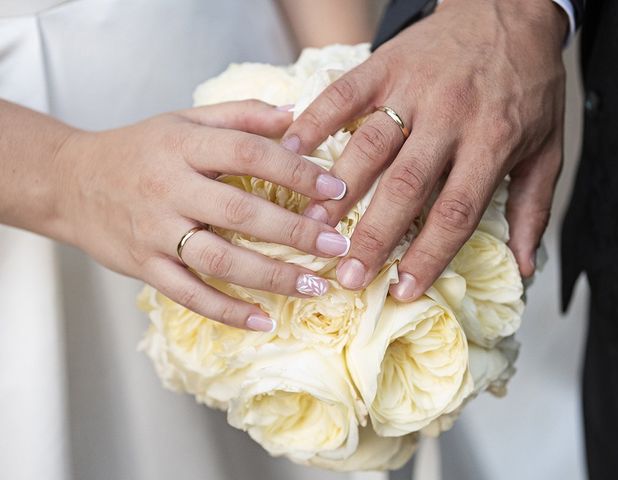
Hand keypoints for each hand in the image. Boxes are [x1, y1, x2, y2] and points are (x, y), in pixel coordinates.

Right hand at [55, 100, 349, 330]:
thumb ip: (239, 115)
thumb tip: (295, 113)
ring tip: (316, 288)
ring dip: (272, 277)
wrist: (70, 182)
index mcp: (182, 146)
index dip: (295, 171)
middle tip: (337, 247)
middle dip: (295, 232)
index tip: (335, 189)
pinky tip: (263, 321)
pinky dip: (227, 311)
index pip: (248, 153)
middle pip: (239, 212)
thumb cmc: (138, 150)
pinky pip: (189, 295)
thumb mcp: (184, 120)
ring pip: (219, 259)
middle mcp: (169, 189)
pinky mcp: (144, 267)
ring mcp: (155, 232)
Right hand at [281, 0, 566, 299]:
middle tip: (347, 273)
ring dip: (339, 188)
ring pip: (371, 146)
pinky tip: (292, 149)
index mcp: (492, 142)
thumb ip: (533, 207)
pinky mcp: (386, 65)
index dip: (428, 255)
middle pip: (406, 187)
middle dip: (374, 236)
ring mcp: (414, 89)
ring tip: (313, 225)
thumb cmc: (527, 85)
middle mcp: (450, 118)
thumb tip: (525, 266)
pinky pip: (345, 93)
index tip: (403, 289)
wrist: (510, 10)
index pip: (456, 211)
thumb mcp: (548, 146)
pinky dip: (315, 119)